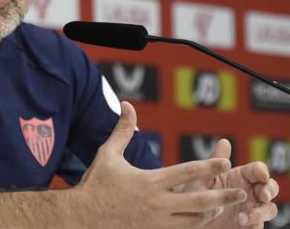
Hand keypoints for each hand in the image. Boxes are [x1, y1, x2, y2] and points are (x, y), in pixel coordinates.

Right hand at [75, 102, 246, 228]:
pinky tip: (201, 221)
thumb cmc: (95, 184)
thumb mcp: (108, 154)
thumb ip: (122, 130)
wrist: (82, 218)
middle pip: (200, 201)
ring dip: (211, 213)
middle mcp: (157, 204)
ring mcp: (157, 223)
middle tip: (240, 192)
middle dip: (222, 196)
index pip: (187, 173)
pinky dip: (195, 226)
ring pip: (195, 221)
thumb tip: (127, 105)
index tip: (225, 161)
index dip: (208, 166)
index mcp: (149, 182)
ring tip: (222, 206)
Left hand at [187, 139, 278, 228]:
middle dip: (270, 189)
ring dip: (262, 211)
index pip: (257, 170)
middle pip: (270, 187)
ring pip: (269, 208)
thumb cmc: (194, 194)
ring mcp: (251, 208)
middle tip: (262, 195)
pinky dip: (254, 222)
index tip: (261, 174)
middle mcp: (249, 191)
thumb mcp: (202, 177)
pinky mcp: (249, 224)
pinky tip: (241, 221)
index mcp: (240, 176)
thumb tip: (224, 141)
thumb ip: (214, 161)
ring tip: (244, 215)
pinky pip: (259, 224)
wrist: (188, 217)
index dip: (261, 171)